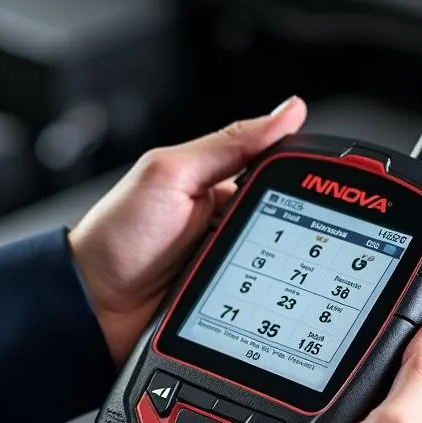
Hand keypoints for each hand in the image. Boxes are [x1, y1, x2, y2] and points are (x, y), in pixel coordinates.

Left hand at [69, 97, 307, 367]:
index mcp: (218, 185)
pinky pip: (261, 306)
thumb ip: (227, 145)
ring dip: (285, 278)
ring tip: (275, 280)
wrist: (89, 307)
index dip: (307, 183)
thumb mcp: (170, 175)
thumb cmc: (116, 237)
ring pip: (281, 271)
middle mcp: (227, 225)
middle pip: (288, 226)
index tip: (332, 192)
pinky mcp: (225, 305)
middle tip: (285, 245)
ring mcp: (227, 268)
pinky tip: (270, 311)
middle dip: (297, 238)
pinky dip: (267, 309)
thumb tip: (287, 111)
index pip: (280, 176)